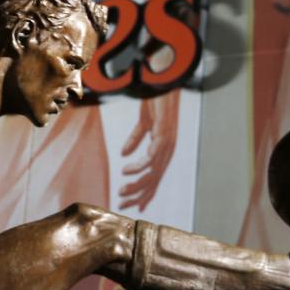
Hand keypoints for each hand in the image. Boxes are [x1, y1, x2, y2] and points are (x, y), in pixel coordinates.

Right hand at [119, 94, 177, 210]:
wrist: (166, 84)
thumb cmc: (157, 102)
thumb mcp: (143, 123)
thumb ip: (135, 139)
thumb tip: (123, 155)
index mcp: (163, 151)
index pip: (154, 178)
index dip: (144, 193)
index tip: (132, 205)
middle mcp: (167, 152)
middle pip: (154, 181)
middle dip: (138, 195)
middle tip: (123, 204)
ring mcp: (167, 145)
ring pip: (152, 173)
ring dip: (137, 184)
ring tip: (122, 191)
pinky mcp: (164, 135)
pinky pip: (151, 156)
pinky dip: (140, 165)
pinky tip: (126, 170)